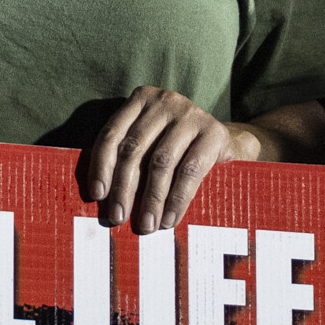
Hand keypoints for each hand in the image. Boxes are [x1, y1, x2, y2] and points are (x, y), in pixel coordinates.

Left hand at [78, 87, 255, 233]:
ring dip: (151, 198)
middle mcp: (164, 101)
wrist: (228, 142)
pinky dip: (176, 199)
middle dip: (123, 188)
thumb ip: (128, 158)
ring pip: (160, 161)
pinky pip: (189, 171)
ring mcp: (190, 114)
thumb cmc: (177, 148)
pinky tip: (169, 219)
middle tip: (118, 218)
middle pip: (134, 148)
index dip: (101, 165)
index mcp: (141, 99)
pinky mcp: (214, 132)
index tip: (97, 196)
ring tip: (146, 225)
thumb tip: (100, 197)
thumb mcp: (150, 142)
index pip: (112, 133)